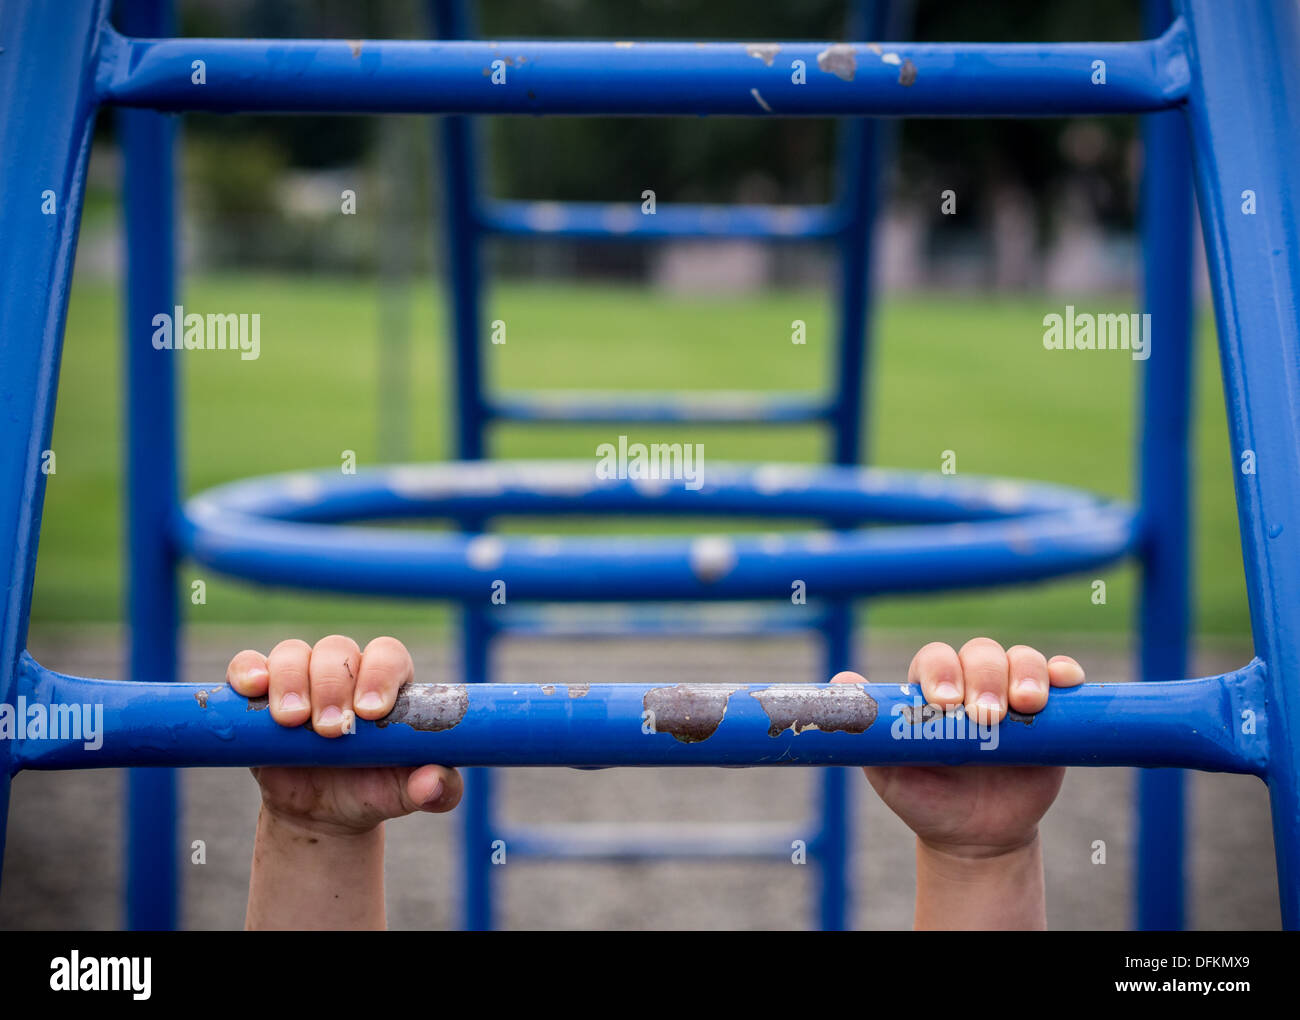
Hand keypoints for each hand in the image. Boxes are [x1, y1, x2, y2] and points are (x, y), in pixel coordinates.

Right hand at [227, 634, 462, 835]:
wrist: (324, 813)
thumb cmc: (373, 790)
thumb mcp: (407, 793)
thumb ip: (436, 789)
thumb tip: (434, 782)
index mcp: (387, 683)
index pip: (388, 655)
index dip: (380, 674)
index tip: (371, 712)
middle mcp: (345, 672)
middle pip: (337, 650)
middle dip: (333, 687)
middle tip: (332, 731)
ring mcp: (300, 678)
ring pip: (293, 653)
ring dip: (291, 681)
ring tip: (293, 721)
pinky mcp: (260, 695)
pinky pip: (249, 664)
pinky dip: (247, 670)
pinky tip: (252, 688)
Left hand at [836, 638, 1083, 857]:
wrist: (975, 838)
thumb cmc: (925, 798)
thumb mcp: (889, 770)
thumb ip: (868, 729)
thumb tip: (842, 683)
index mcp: (933, 688)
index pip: (936, 659)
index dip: (941, 671)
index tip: (942, 703)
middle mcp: (973, 683)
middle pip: (981, 653)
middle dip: (984, 677)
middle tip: (984, 716)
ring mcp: (1012, 695)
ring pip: (1022, 660)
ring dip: (1026, 674)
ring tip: (1024, 706)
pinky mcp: (1051, 715)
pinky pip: (1060, 681)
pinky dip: (1064, 673)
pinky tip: (1065, 683)